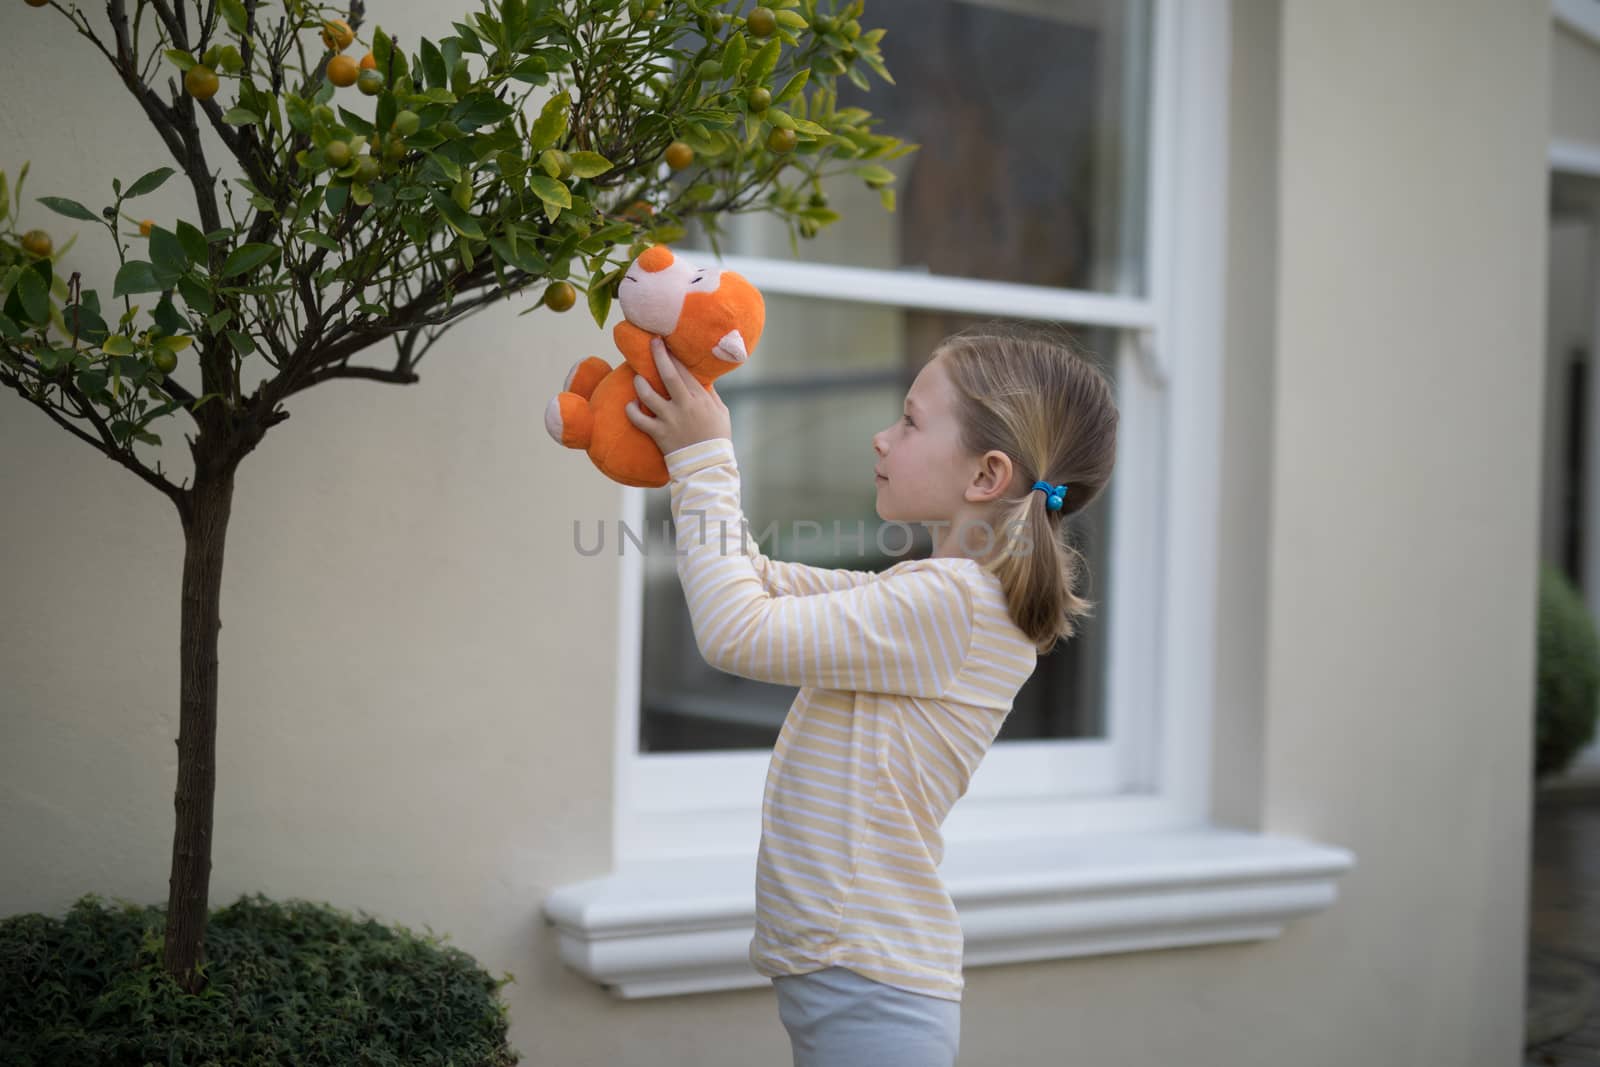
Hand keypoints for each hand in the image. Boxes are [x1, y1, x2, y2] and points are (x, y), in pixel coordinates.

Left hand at [625, 337, 731, 454]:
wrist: (709, 466)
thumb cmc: (717, 439)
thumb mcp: (721, 412)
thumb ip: (710, 394)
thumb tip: (702, 379)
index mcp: (701, 398)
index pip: (685, 371)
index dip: (674, 356)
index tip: (666, 344)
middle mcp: (685, 405)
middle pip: (668, 374)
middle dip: (658, 355)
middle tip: (651, 342)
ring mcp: (670, 419)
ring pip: (648, 394)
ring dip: (640, 383)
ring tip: (637, 378)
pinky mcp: (659, 433)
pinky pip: (639, 419)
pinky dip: (632, 410)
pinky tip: (631, 405)